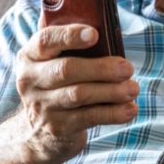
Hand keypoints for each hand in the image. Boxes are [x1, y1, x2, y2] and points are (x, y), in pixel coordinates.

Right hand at [16, 24, 136, 163]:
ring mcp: (42, 106)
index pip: (45, 41)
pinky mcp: (57, 128)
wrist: (39, 132)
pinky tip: (130, 109)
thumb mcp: (55, 62)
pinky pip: (89, 117)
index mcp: (31, 56)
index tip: (95, 34)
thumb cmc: (59, 84)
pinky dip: (113, 113)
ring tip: (133, 89)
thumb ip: (73, 45)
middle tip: (127, 68)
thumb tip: (109, 31)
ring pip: (79, 95)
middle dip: (101, 68)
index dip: (70, 36)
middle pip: (66, 70)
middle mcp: (30, 81)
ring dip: (112, 91)